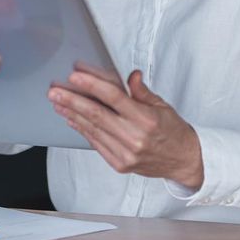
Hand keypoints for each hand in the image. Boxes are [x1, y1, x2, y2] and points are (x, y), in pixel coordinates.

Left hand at [48, 70, 204, 188]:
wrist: (184, 160)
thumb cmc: (174, 132)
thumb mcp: (162, 106)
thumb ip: (142, 92)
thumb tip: (129, 76)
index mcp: (146, 119)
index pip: (114, 98)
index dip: (92, 86)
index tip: (75, 76)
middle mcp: (135, 137)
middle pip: (97, 114)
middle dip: (72, 101)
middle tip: (55, 91)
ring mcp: (126, 153)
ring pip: (93, 129)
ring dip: (72, 114)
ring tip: (58, 103)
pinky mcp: (120, 164)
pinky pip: (96, 144)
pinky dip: (82, 130)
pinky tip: (72, 119)